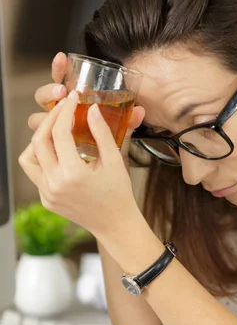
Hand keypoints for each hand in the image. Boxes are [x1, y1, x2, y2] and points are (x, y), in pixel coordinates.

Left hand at [20, 90, 145, 242]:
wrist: (116, 225)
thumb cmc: (119, 194)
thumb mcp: (114, 161)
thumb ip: (101, 133)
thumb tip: (91, 109)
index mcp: (73, 174)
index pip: (59, 132)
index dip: (65, 111)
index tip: (73, 100)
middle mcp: (55, 185)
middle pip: (39, 141)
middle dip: (50, 119)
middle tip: (62, 109)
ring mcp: (47, 194)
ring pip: (29, 157)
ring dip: (39, 140)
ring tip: (55, 131)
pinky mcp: (46, 200)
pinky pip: (35, 173)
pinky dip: (43, 158)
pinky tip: (58, 152)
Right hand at [28, 51, 144, 167]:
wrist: (108, 190)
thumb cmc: (111, 161)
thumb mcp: (119, 142)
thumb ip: (127, 126)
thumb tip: (140, 111)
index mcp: (74, 108)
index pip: (60, 82)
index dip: (58, 69)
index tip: (62, 58)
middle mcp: (59, 119)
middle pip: (43, 98)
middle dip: (48, 91)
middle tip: (63, 92)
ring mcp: (52, 136)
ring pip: (37, 118)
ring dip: (46, 112)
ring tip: (60, 107)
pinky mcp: (49, 153)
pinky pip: (40, 143)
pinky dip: (44, 136)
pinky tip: (53, 133)